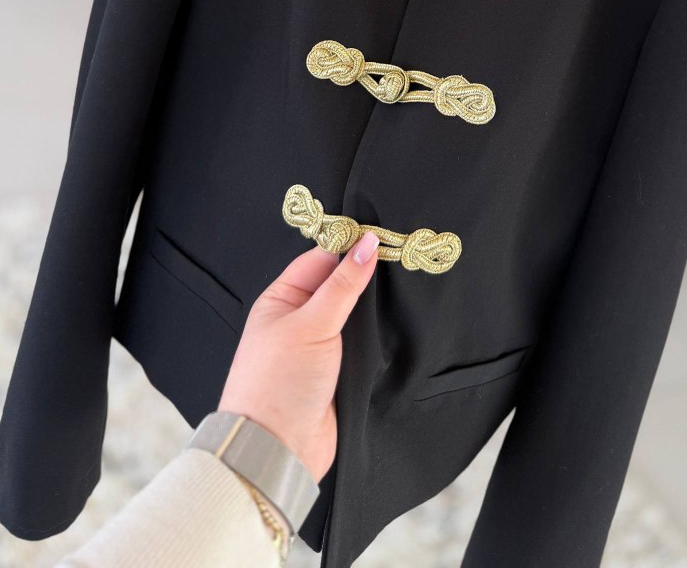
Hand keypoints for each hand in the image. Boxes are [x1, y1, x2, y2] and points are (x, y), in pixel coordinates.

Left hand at [218, 230, 380, 484]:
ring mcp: (319, 347)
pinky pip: (361, 345)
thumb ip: (343, 285)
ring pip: (354, 316)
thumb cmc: (280, 382)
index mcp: (281, 299)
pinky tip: (399, 324)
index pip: (320, 260)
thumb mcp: (311, 325)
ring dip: (374, 309)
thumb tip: (368, 243)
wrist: (277, 451)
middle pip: (339, 286)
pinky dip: (377, 337)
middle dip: (366, 277)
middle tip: (403, 257)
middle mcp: (299, 319)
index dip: (350, 247)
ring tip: (409, 287)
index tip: (384, 236)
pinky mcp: (338, 372)